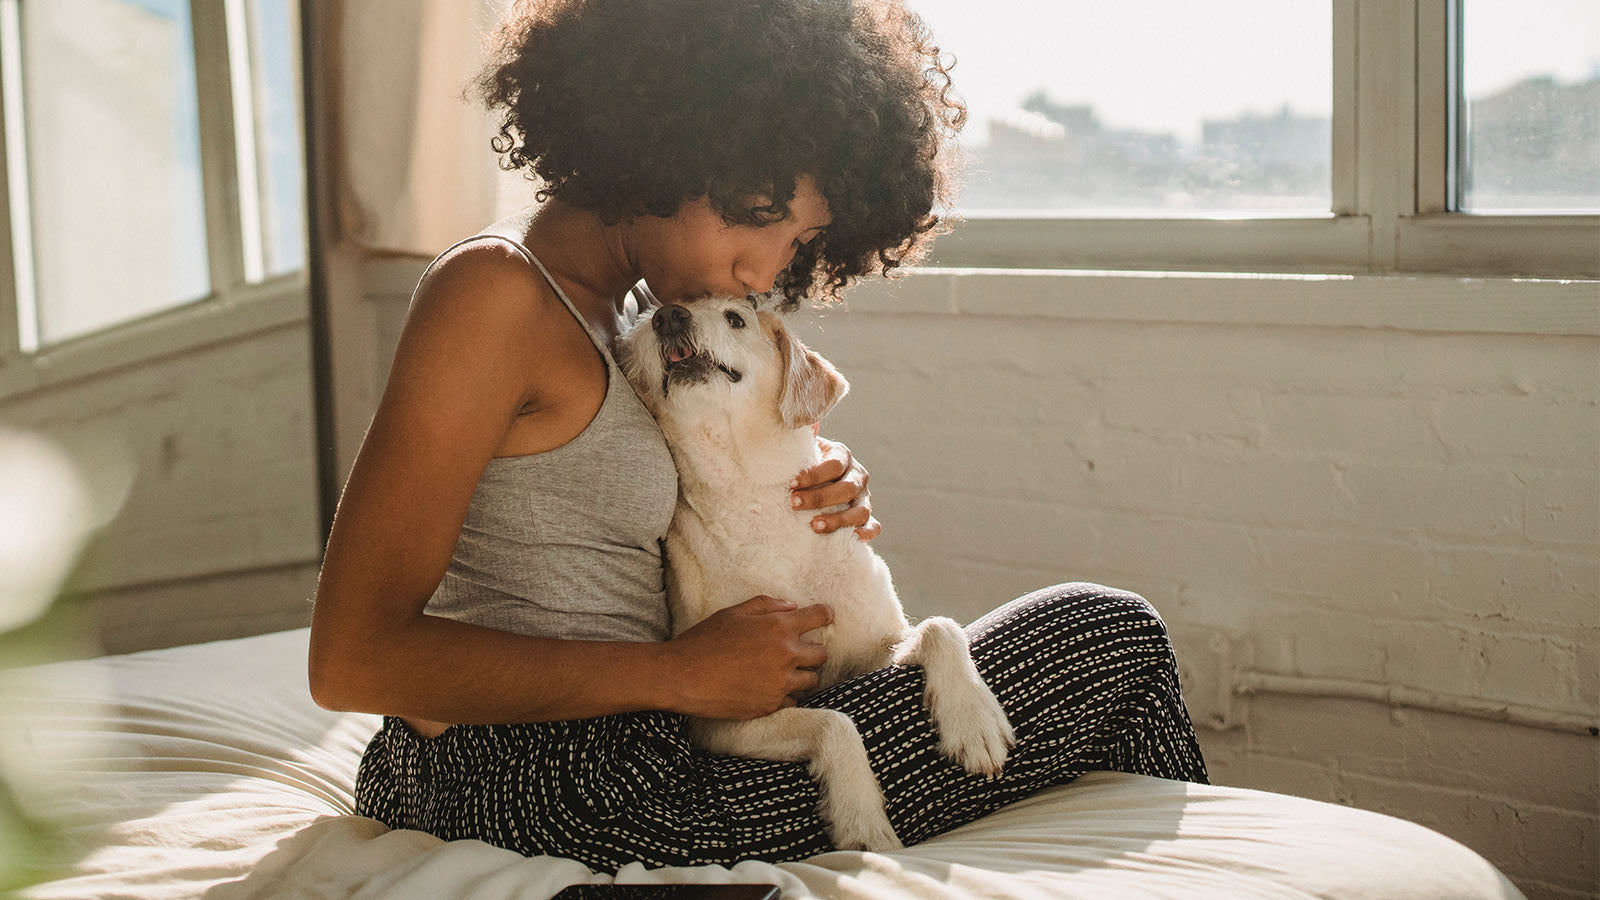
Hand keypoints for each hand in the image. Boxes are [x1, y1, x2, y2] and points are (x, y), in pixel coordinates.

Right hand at [665, 596, 832, 718]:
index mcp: (778, 627)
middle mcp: (786, 655)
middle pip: (822, 655)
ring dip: (803, 675)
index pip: (819, 617)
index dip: (825, 615)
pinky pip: (793, 701)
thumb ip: (766, 605)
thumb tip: (791, 606)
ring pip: (811, 681)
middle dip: (814, 651)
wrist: (683, 676)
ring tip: (785, 672)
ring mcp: (780, 683)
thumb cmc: (705, 640)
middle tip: (799, 651)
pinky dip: (787, 695)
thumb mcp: (733, 613)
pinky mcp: (771, 705)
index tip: (826, 616)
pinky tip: (771, 688)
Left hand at [789, 433, 881, 541]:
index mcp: (842, 455)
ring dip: (838, 520)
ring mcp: (864, 497)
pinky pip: (874, 526)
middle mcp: (857, 475)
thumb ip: (798, 441)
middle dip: (819, 498)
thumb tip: (794, 422)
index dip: (813, 475)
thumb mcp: (802, 448)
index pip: (833, 465)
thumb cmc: (804, 463)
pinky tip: (852, 538)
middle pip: (846, 489)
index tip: (791, 484)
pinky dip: (866, 532)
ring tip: (814, 526)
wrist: (817, 478)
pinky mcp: (866, 516)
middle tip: (794, 504)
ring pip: (860, 510)